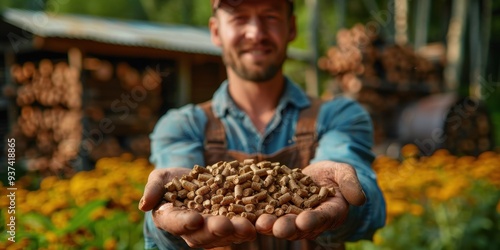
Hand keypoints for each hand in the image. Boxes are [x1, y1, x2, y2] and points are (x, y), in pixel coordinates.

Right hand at [138, 168, 256, 247]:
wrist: (196, 179)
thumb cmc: (173, 180)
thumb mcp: (161, 178)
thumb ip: (154, 189)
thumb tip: (145, 204)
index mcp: (172, 219)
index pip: (176, 223)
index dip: (185, 222)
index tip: (194, 218)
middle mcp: (193, 230)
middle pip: (203, 235)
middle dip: (215, 231)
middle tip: (225, 226)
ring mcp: (213, 228)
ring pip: (225, 235)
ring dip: (237, 231)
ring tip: (249, 227)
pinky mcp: (232, 222)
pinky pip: (242, 225)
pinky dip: (252, 224)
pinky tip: (263, 220)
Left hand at [254, 161, 365, 239]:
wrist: (316, 174)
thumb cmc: (334, 173)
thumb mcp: (344, 172)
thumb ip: (351, 183)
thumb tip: (359, 199)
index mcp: (330, 212)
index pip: (323, 218)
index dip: (314, 220)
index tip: (304, 221)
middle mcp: (311, 219)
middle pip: (299, 226)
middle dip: (288, 227)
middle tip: (277, 228)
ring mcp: (292, 216)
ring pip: (281, 222)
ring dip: (270, 225)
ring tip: (259, 223)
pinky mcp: (276, 209)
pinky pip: (267, 212)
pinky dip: (257, 213)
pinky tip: (247, 212)